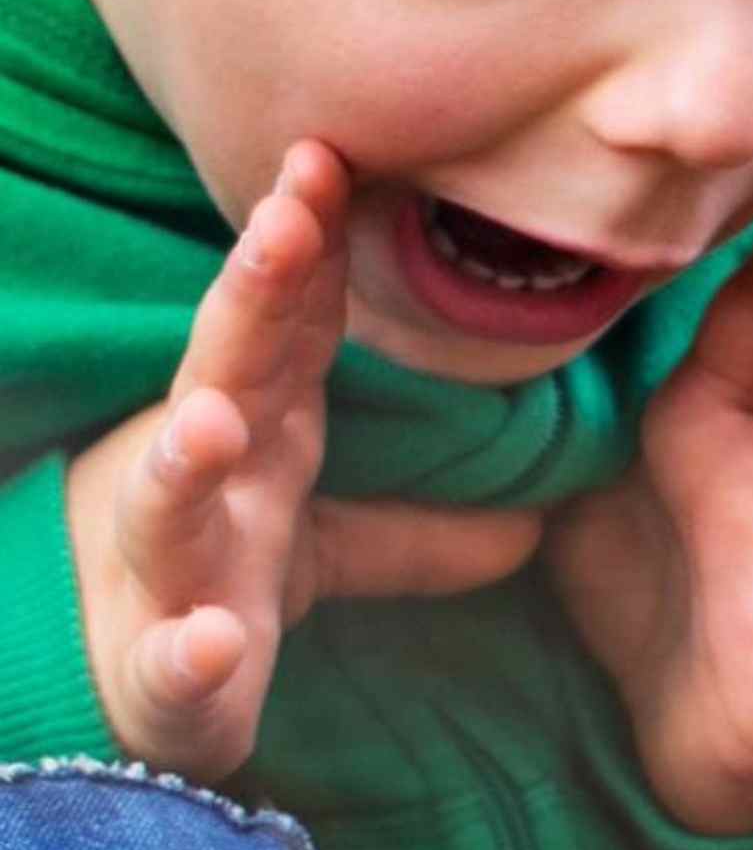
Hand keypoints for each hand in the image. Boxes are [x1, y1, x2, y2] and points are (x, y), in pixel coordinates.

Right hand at [63, 143, 546, 777]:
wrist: (118, 693)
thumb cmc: (209, 585)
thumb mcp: (322, 545)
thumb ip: (417, 528)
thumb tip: (537, 518)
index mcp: (256, 436)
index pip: (286, 325)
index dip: (309, 247)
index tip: (334, 157)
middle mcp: (205, 480)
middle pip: (225, 371)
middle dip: (249, 297)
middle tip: (285, 218)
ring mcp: (170, 568)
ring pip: (167, 500)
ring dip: (184, 460)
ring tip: (211, 426)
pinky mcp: (157, 670)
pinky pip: (170, 662)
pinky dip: (186, 654)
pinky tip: (210, 645)